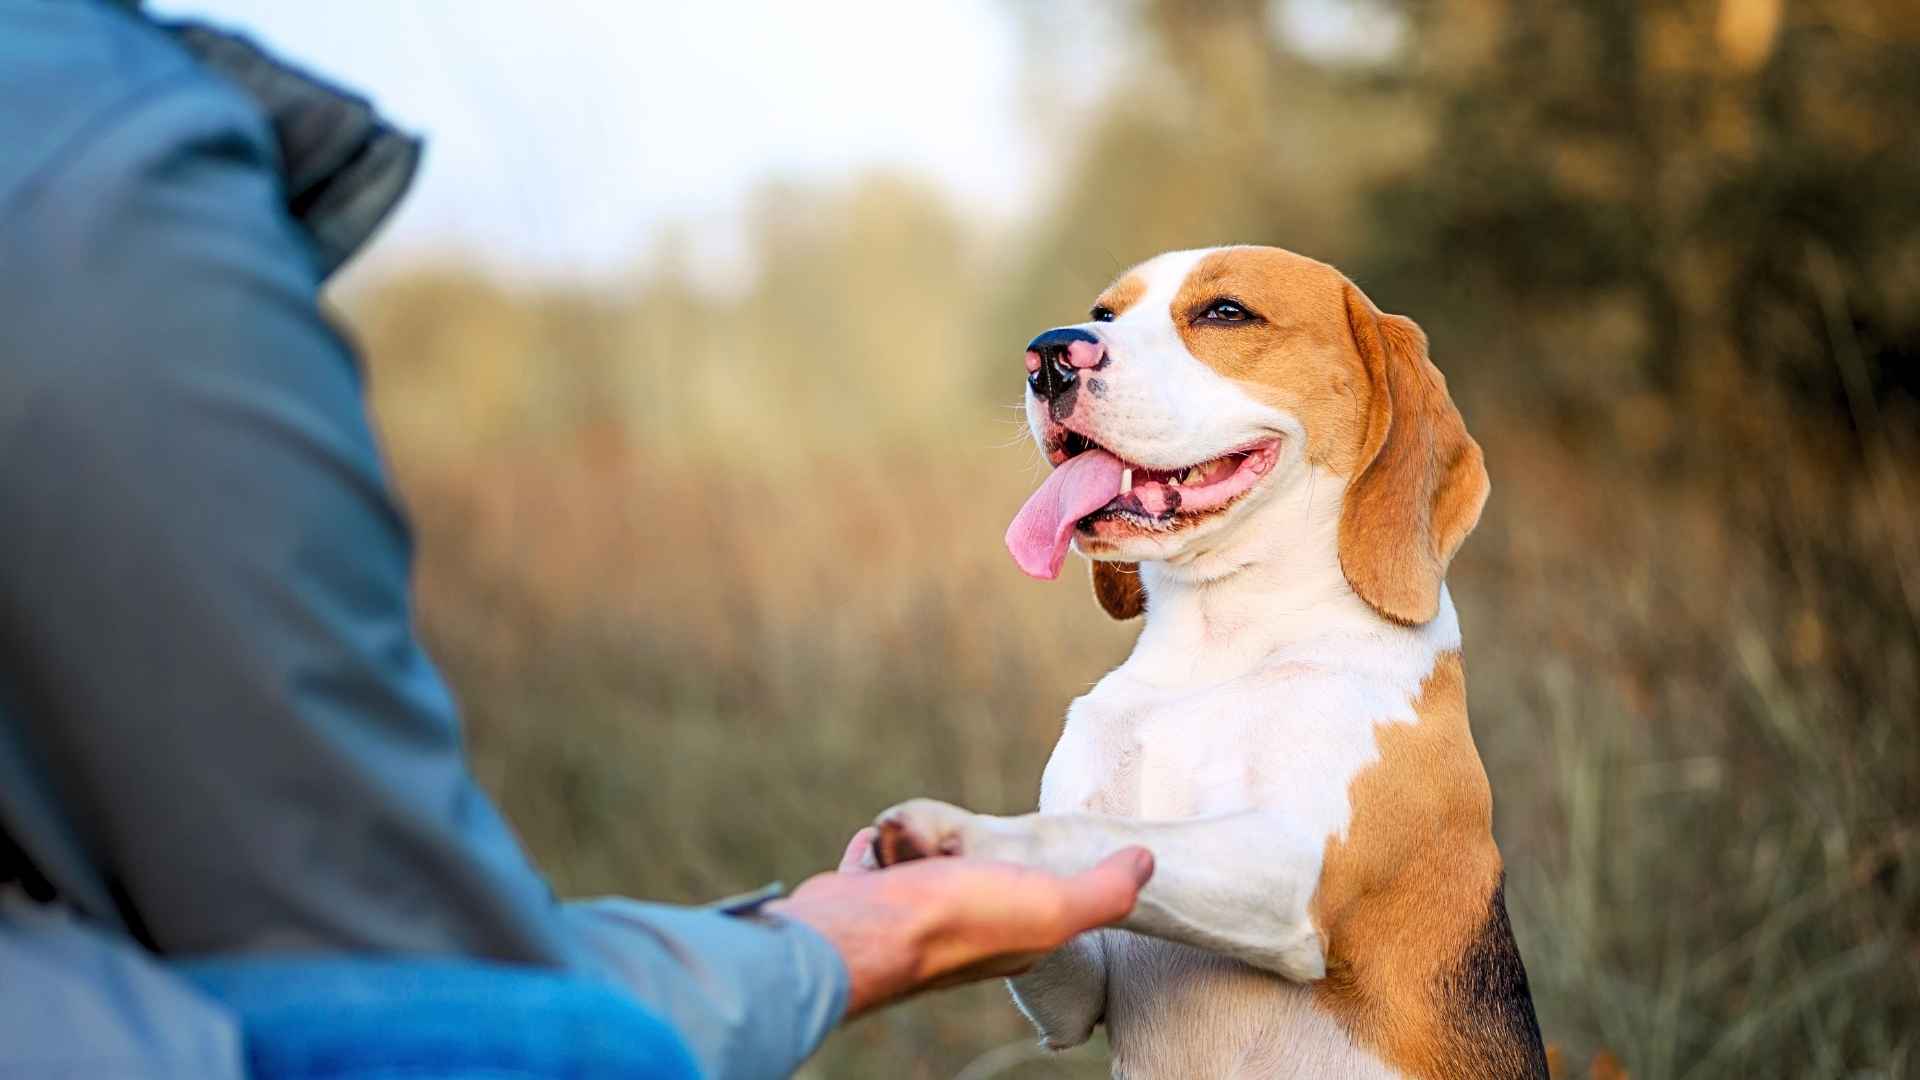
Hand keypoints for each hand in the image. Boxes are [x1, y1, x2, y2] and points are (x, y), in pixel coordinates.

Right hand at [767, 827, 1152, 1017]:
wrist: (859, 932)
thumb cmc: (957, 921)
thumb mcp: (1052, 906)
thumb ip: (1104, 891)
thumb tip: (1148, 862)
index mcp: (1013, 939)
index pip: (1039, 899)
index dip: (1040, 871)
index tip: (1037, 848)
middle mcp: (961, 932)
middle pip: (974, 873)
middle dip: (969, 848)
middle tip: (964, 841)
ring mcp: (909, 916)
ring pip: (925, 863)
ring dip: (922, 841)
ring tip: (921, 839)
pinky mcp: (864, 898)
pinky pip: (875, 860)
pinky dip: (878, 847)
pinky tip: (881, 841)